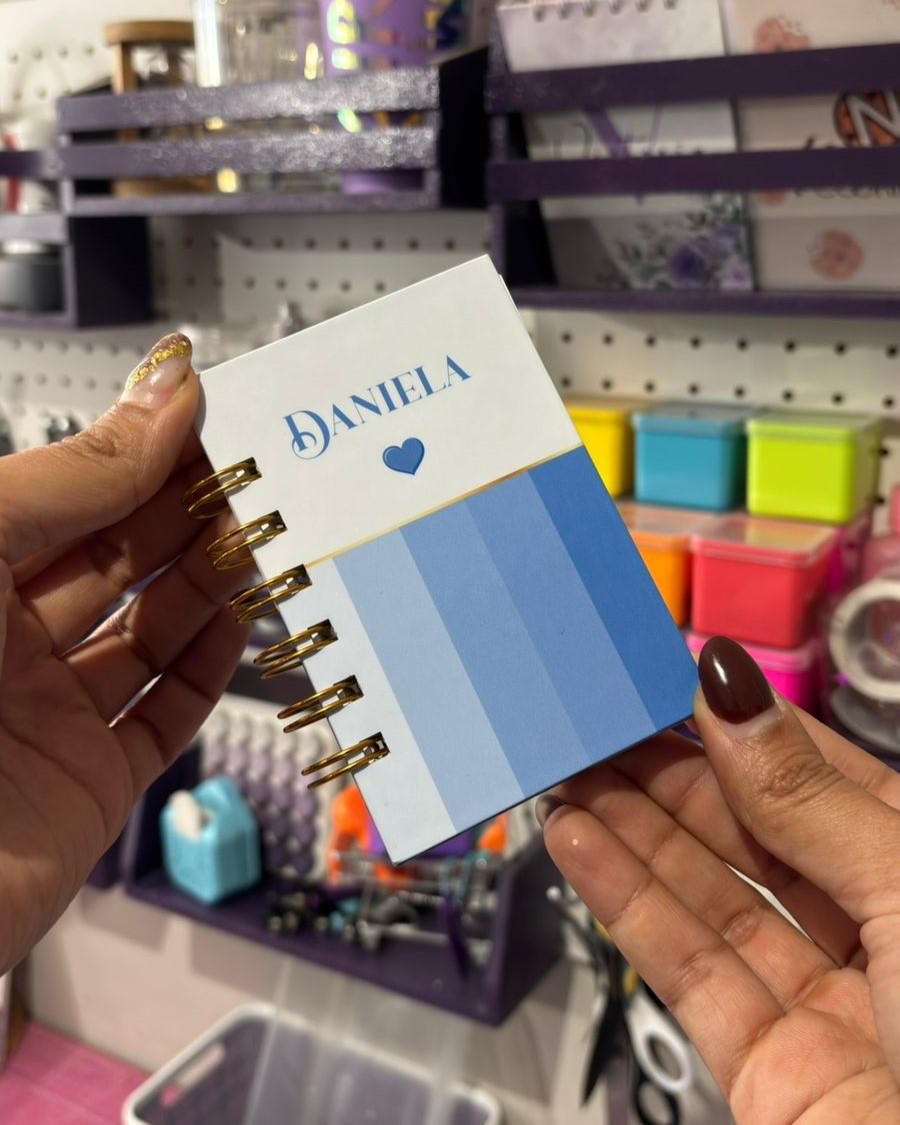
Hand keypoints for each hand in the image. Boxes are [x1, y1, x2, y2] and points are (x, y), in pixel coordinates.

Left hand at [0, 335, 248, 973]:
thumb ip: (78, 475)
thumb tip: (167, 397)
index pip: (70, 497)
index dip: (140, 457)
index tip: (210, 423)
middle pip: (118, 561)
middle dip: (188, 516)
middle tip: (252, 482)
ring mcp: (46, 716)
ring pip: (152, 634)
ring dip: (212, 586)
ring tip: (261, 541)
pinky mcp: (86, 785)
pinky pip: (167, 718)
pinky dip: (212, 671)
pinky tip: (241, 623)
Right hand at [539, 636, 899, 1123]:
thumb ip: (808, 798)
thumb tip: (732, 696)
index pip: (821, 777)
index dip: (743, 728)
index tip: (670, 683)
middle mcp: (881, 937)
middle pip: (755, 835)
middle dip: (671, 775)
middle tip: (599, 726)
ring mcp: (822, 1005)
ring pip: (712, 898)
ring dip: (633, 831)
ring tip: (568, 773)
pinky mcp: (767, 1070)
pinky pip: (687, 971)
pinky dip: (627, 904)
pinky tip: (578, 843)